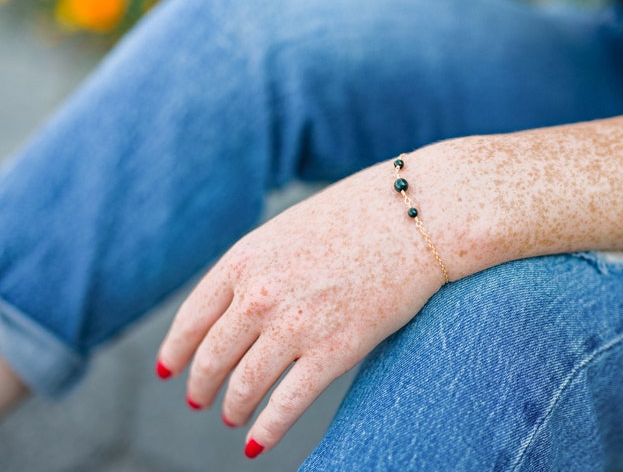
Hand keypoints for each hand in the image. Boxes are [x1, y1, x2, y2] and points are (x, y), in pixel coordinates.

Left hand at [155, 160, 446, 456]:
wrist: (415, 217)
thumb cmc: (358, 216)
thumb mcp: (288, 230)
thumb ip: (258, 266)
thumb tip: (235, 309)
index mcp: (245, 259)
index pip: (193, 317)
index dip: (177, 350)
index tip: (169, 370)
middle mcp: (260, 295)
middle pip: (214, 356)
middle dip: (202, 384)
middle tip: (199, 400)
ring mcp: (296, 325)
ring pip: (246, 384)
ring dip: (233, 407)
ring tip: (232, 417)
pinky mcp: (335, 351)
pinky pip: (288, 403)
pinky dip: (267, 429)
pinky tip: (256, 443)